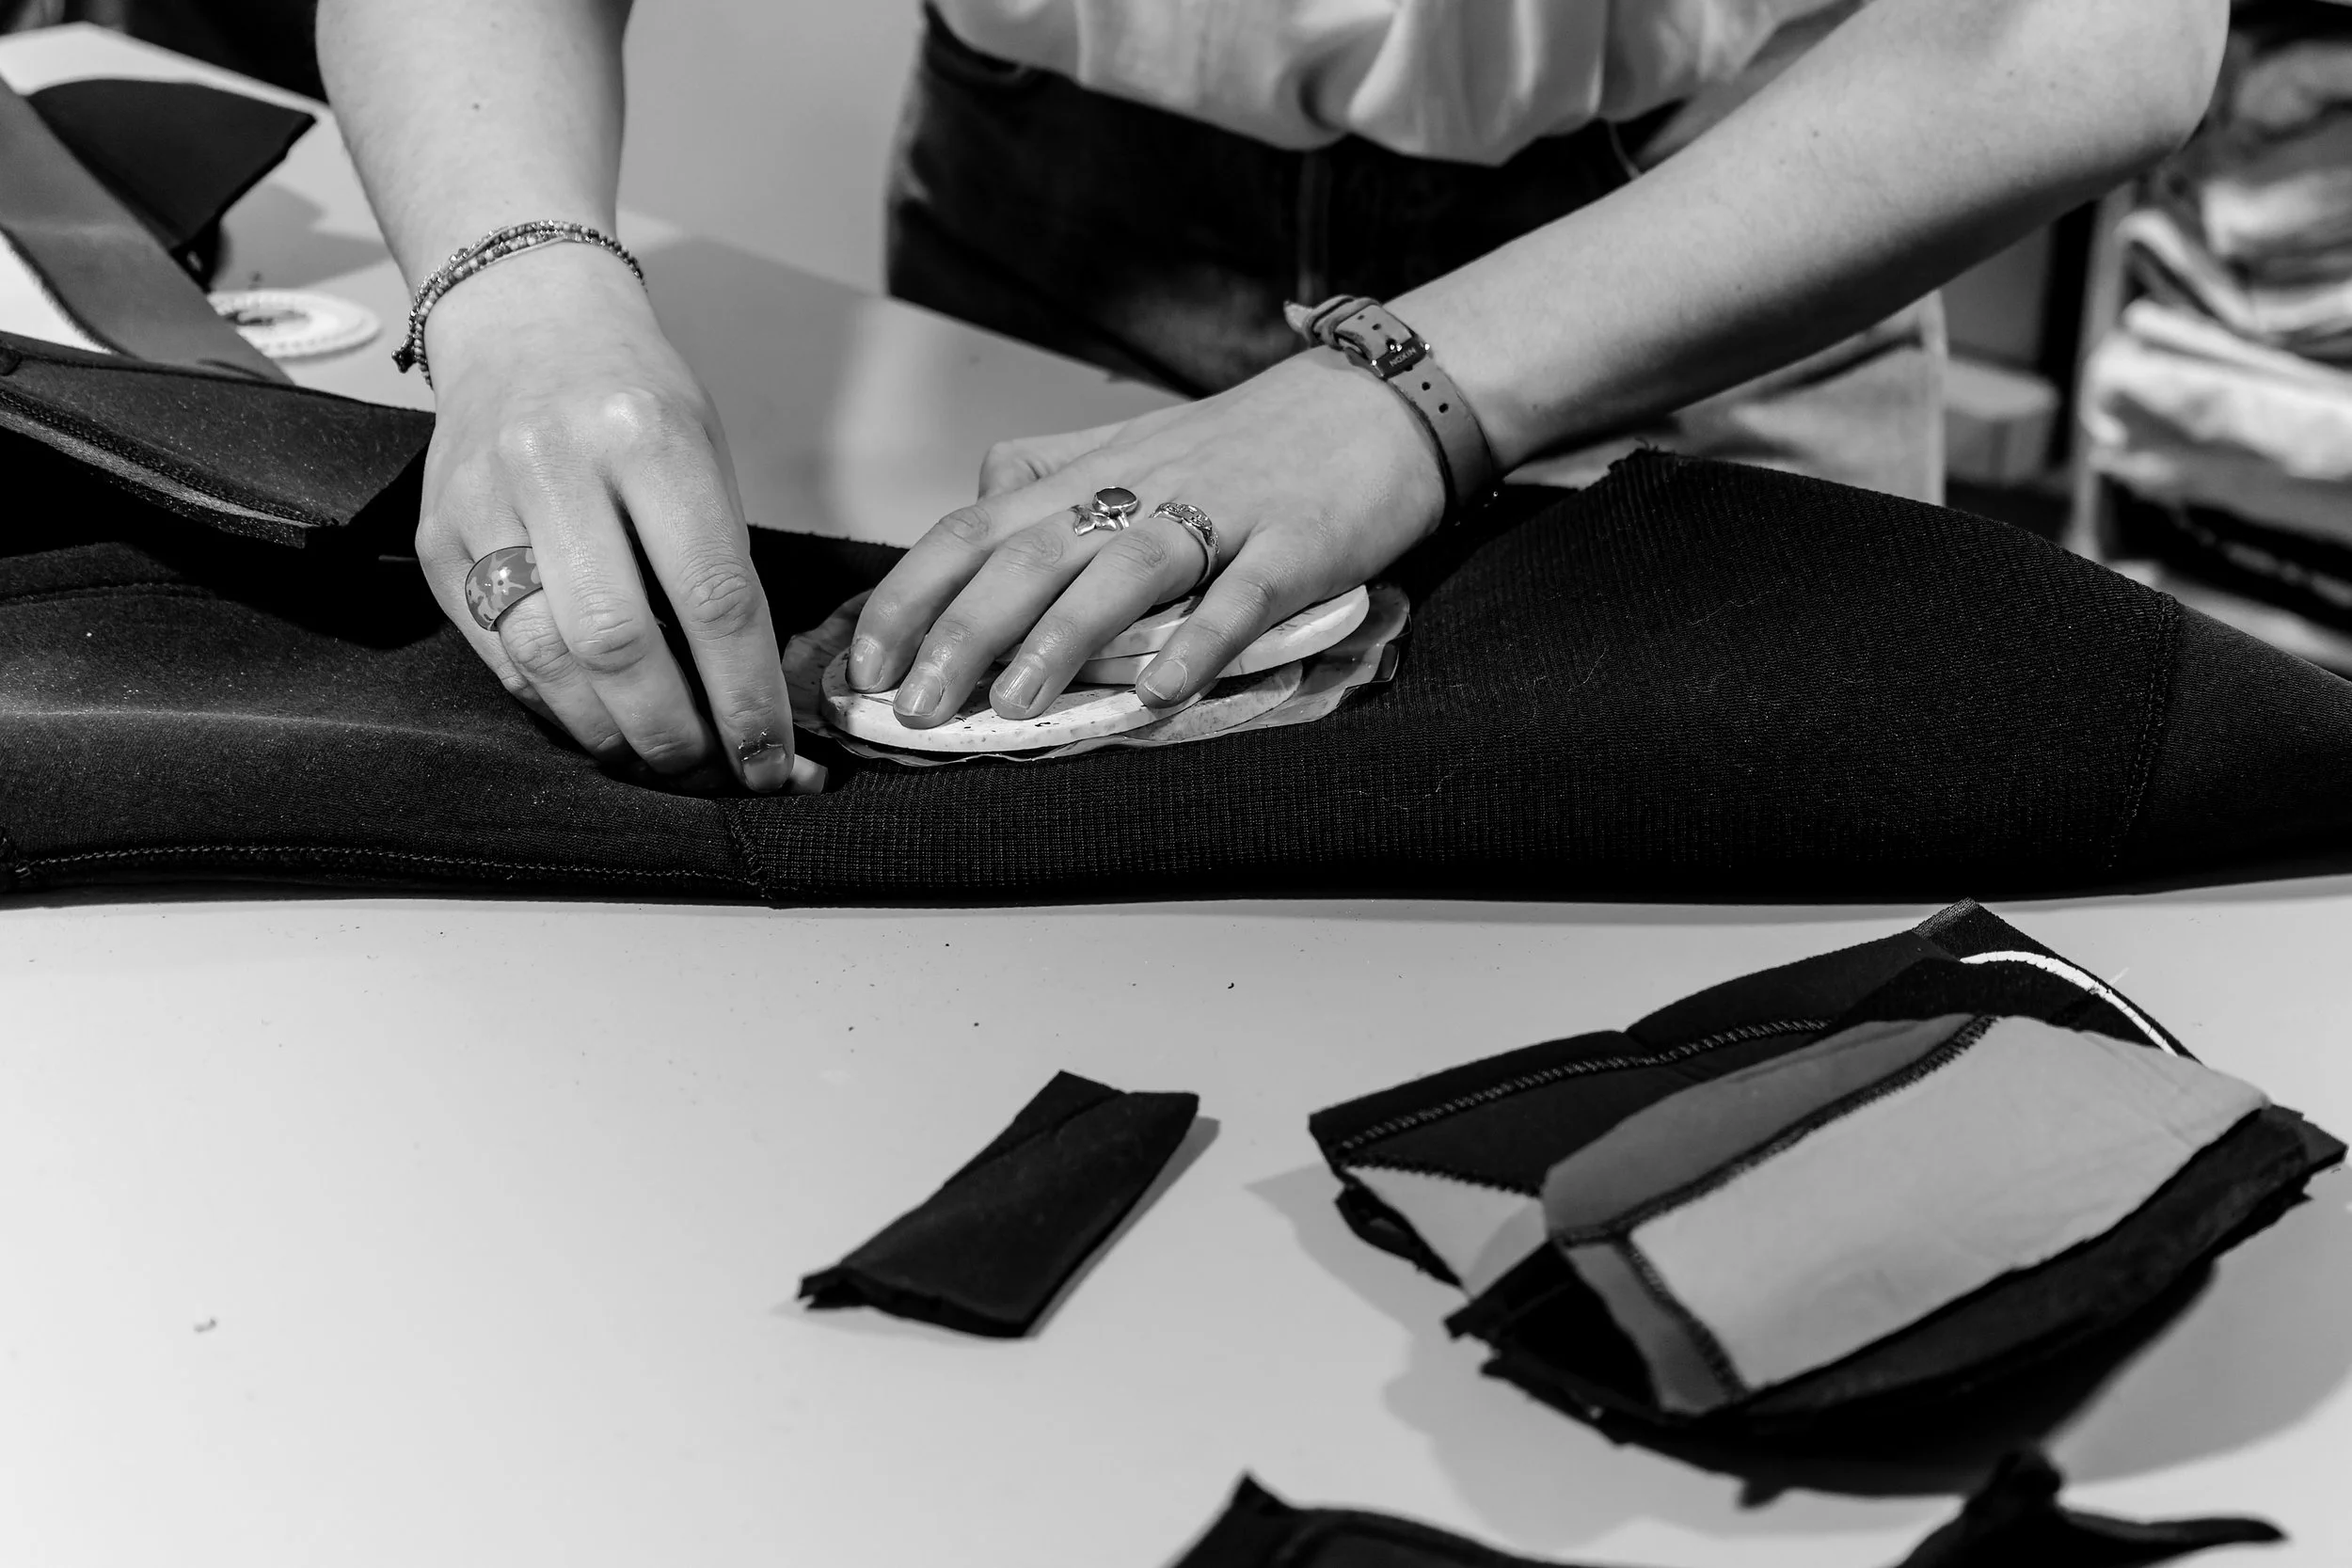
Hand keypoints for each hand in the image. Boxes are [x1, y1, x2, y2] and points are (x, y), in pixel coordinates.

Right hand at [414, 243, 813, 791]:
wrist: (522, 319)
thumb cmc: (634, 396)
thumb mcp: (705, 452)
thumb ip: (720, 566)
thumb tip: (751, 699)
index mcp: (646, 437)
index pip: (712, 597)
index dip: (746, 697)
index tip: (773, 759)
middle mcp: (554, 466)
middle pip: (617, 643)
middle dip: (674, 733)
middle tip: (713, 772)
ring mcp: (482, 503)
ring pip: (546, 663)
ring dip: (610, 736)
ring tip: (658, 759)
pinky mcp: (435, 539)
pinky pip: (497, 654)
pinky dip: (555, 706)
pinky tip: (597, 720)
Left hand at [848, 350, 1444, 725]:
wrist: (1389, 396)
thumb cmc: (1258, 437)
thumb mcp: (1139, 446)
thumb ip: (1056, 473)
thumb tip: (980, 500)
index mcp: (1094, 474)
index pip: (974, 528)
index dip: (912, 595)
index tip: (864, 665)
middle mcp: (1142, 488)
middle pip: (1030, 553)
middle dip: (960, 632)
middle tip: (914, 708)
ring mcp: (1222, 512)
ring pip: (1122, 569)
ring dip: (1060, 638)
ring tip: (1013, 705)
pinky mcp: (1298, 541)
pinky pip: (1243, 594)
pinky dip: (1200, 642)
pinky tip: (1159, 694)